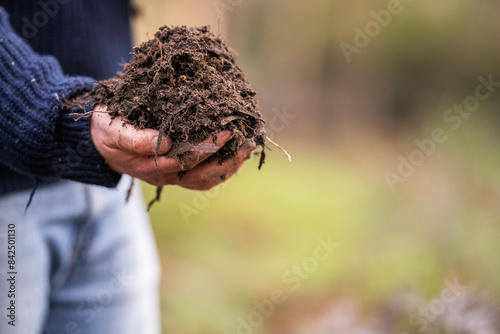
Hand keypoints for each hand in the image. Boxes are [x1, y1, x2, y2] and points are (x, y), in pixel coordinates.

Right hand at [90, 106, 255, 189]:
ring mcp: (173, 176)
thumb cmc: (106, 130)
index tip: (228, 130)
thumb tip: (165, 144)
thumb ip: (133, 139)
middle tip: (248, 143)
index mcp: (153, 167)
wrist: (99, 139)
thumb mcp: (112, 130)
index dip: (209, 147)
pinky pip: (203, 177)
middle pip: (203, 176)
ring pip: (206, 180)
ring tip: (247, 149)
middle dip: (228, 161)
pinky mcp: (177, 170)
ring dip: (229, 167)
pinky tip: (234, 154)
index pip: (188, 160)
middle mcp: (166, 176)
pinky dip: (221, 168)